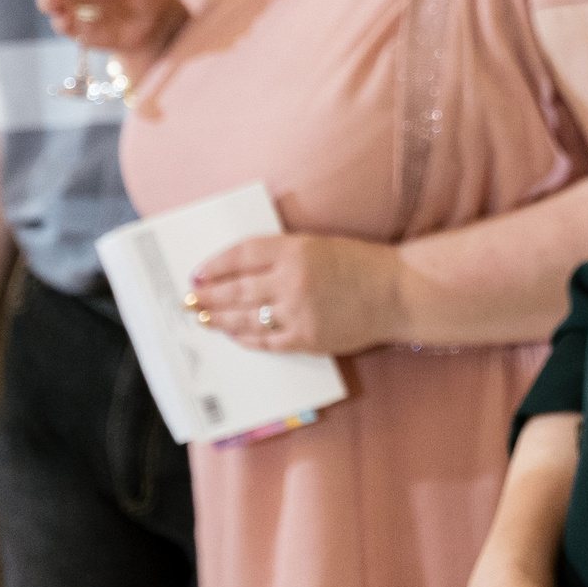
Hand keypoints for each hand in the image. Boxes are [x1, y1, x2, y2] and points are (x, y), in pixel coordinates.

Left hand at [188, 232, 397, 354]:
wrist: (398, 292)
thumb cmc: (361, 264)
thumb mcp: (319, 246)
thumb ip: (283, 255)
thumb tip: (240, 272)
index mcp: (296, 250)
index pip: (242, 255)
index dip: (216, 265)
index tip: (199, 273)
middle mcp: (293, 280)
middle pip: (236, 289)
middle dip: (208, 296)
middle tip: (189, 301)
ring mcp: (299, 312)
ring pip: (246, 318)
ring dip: (219, 319)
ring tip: (203, 319)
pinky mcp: (307, 338)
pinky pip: (267, 341)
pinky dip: (247, 339)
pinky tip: (234, 336)